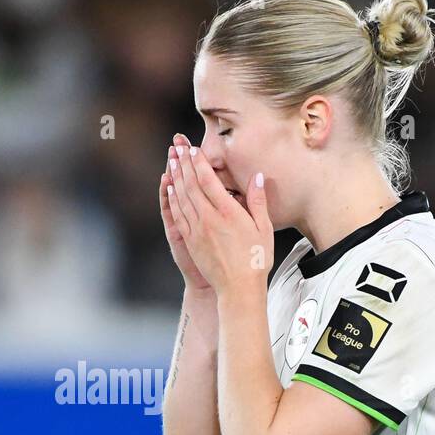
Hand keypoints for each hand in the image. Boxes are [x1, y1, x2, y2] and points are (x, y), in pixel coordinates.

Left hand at [166, 144, 272, 296]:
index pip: (209, 180)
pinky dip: (173, 199)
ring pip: (182, 197)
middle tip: (176, 146)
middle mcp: (209, 219)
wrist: (238, 289)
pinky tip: (171, 188)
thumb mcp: (263, 228)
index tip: (193, 148)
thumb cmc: (255, 260)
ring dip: (176, 176)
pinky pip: (179, 214)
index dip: (199, 162)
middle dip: (183, 163)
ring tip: (171, 160)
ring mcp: (197, 230)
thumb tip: (258, 177)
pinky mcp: (191, 240)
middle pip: (191, 184)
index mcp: (228, 213)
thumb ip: (258, 201)